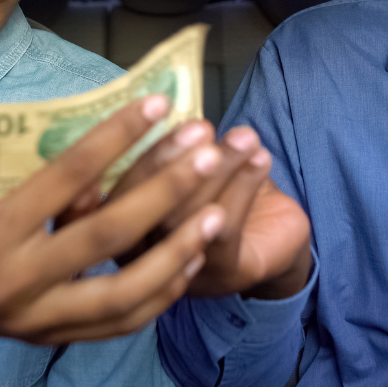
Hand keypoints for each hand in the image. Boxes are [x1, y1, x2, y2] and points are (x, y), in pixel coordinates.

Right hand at [0, 95, 227, 343]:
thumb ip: (32, 160)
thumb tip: (100, 120)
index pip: (67, 174)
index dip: (117, 136)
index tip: (159, 105)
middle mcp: (15, 278)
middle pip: (106, 233)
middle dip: (165, 189)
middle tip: (207, 152)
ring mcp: (36, 316)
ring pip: (124, 292)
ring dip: (177, 252)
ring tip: (217, 214)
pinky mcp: (52, 337)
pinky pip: (120, 324)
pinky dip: (161, 293)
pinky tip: (191, 261)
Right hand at [105, 121, 311, 299]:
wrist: (276, 232)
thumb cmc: (224, 190)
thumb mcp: (190, 166)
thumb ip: (172, 152)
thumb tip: (172, 114)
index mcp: (117, 224)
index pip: (111, 192)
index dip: (128, 152)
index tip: (156, 111)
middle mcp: (138, 256)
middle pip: (141, 210)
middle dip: (171, 161)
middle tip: (201, 128)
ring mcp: (178, 272)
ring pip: (184, 220)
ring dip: (218, 170)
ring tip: (243, 137)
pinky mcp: (223, 274)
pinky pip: (224, 231)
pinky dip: (243, 187)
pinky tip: (259, 159)